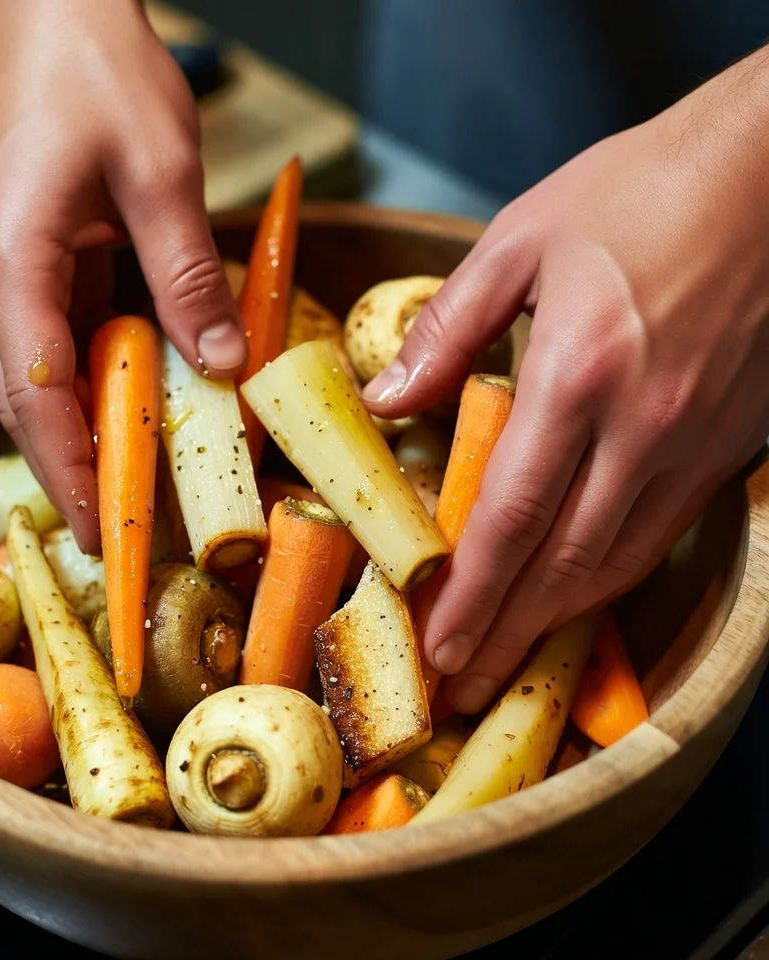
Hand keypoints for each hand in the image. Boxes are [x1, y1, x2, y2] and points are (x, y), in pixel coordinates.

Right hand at [0, 0, 244, 555]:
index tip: (99, 524)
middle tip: (109, 532)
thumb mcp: (162, 172)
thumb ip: (187, 273)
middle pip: (21, 396)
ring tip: (120, 488)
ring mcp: (0, 265)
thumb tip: (221, 363)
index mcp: (11, 253)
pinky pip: (51, 338)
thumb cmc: (102, 68)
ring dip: (74, 431)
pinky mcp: (23, 256)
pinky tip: (124, 408)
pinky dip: (85, 382)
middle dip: (65, 467)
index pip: (34, 388)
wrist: (56, 3)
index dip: (68, 465)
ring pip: (31, 375)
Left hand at [363, 45, 768, 712]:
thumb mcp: (525, 237)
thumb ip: (448, 326)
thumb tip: (388, 397)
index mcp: (579, 373)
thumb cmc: (646, 189)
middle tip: (461, 686)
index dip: (470, 596)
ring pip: (618, 562)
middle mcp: (642, 426)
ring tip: (508, 660)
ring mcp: (696, 441)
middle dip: (507, 635)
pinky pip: (662, 532)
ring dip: (557, 623)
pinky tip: (576, 594)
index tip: (435, 646)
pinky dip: (610, 576)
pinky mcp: (732, 442)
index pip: (509, 518)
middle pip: (563, 565)